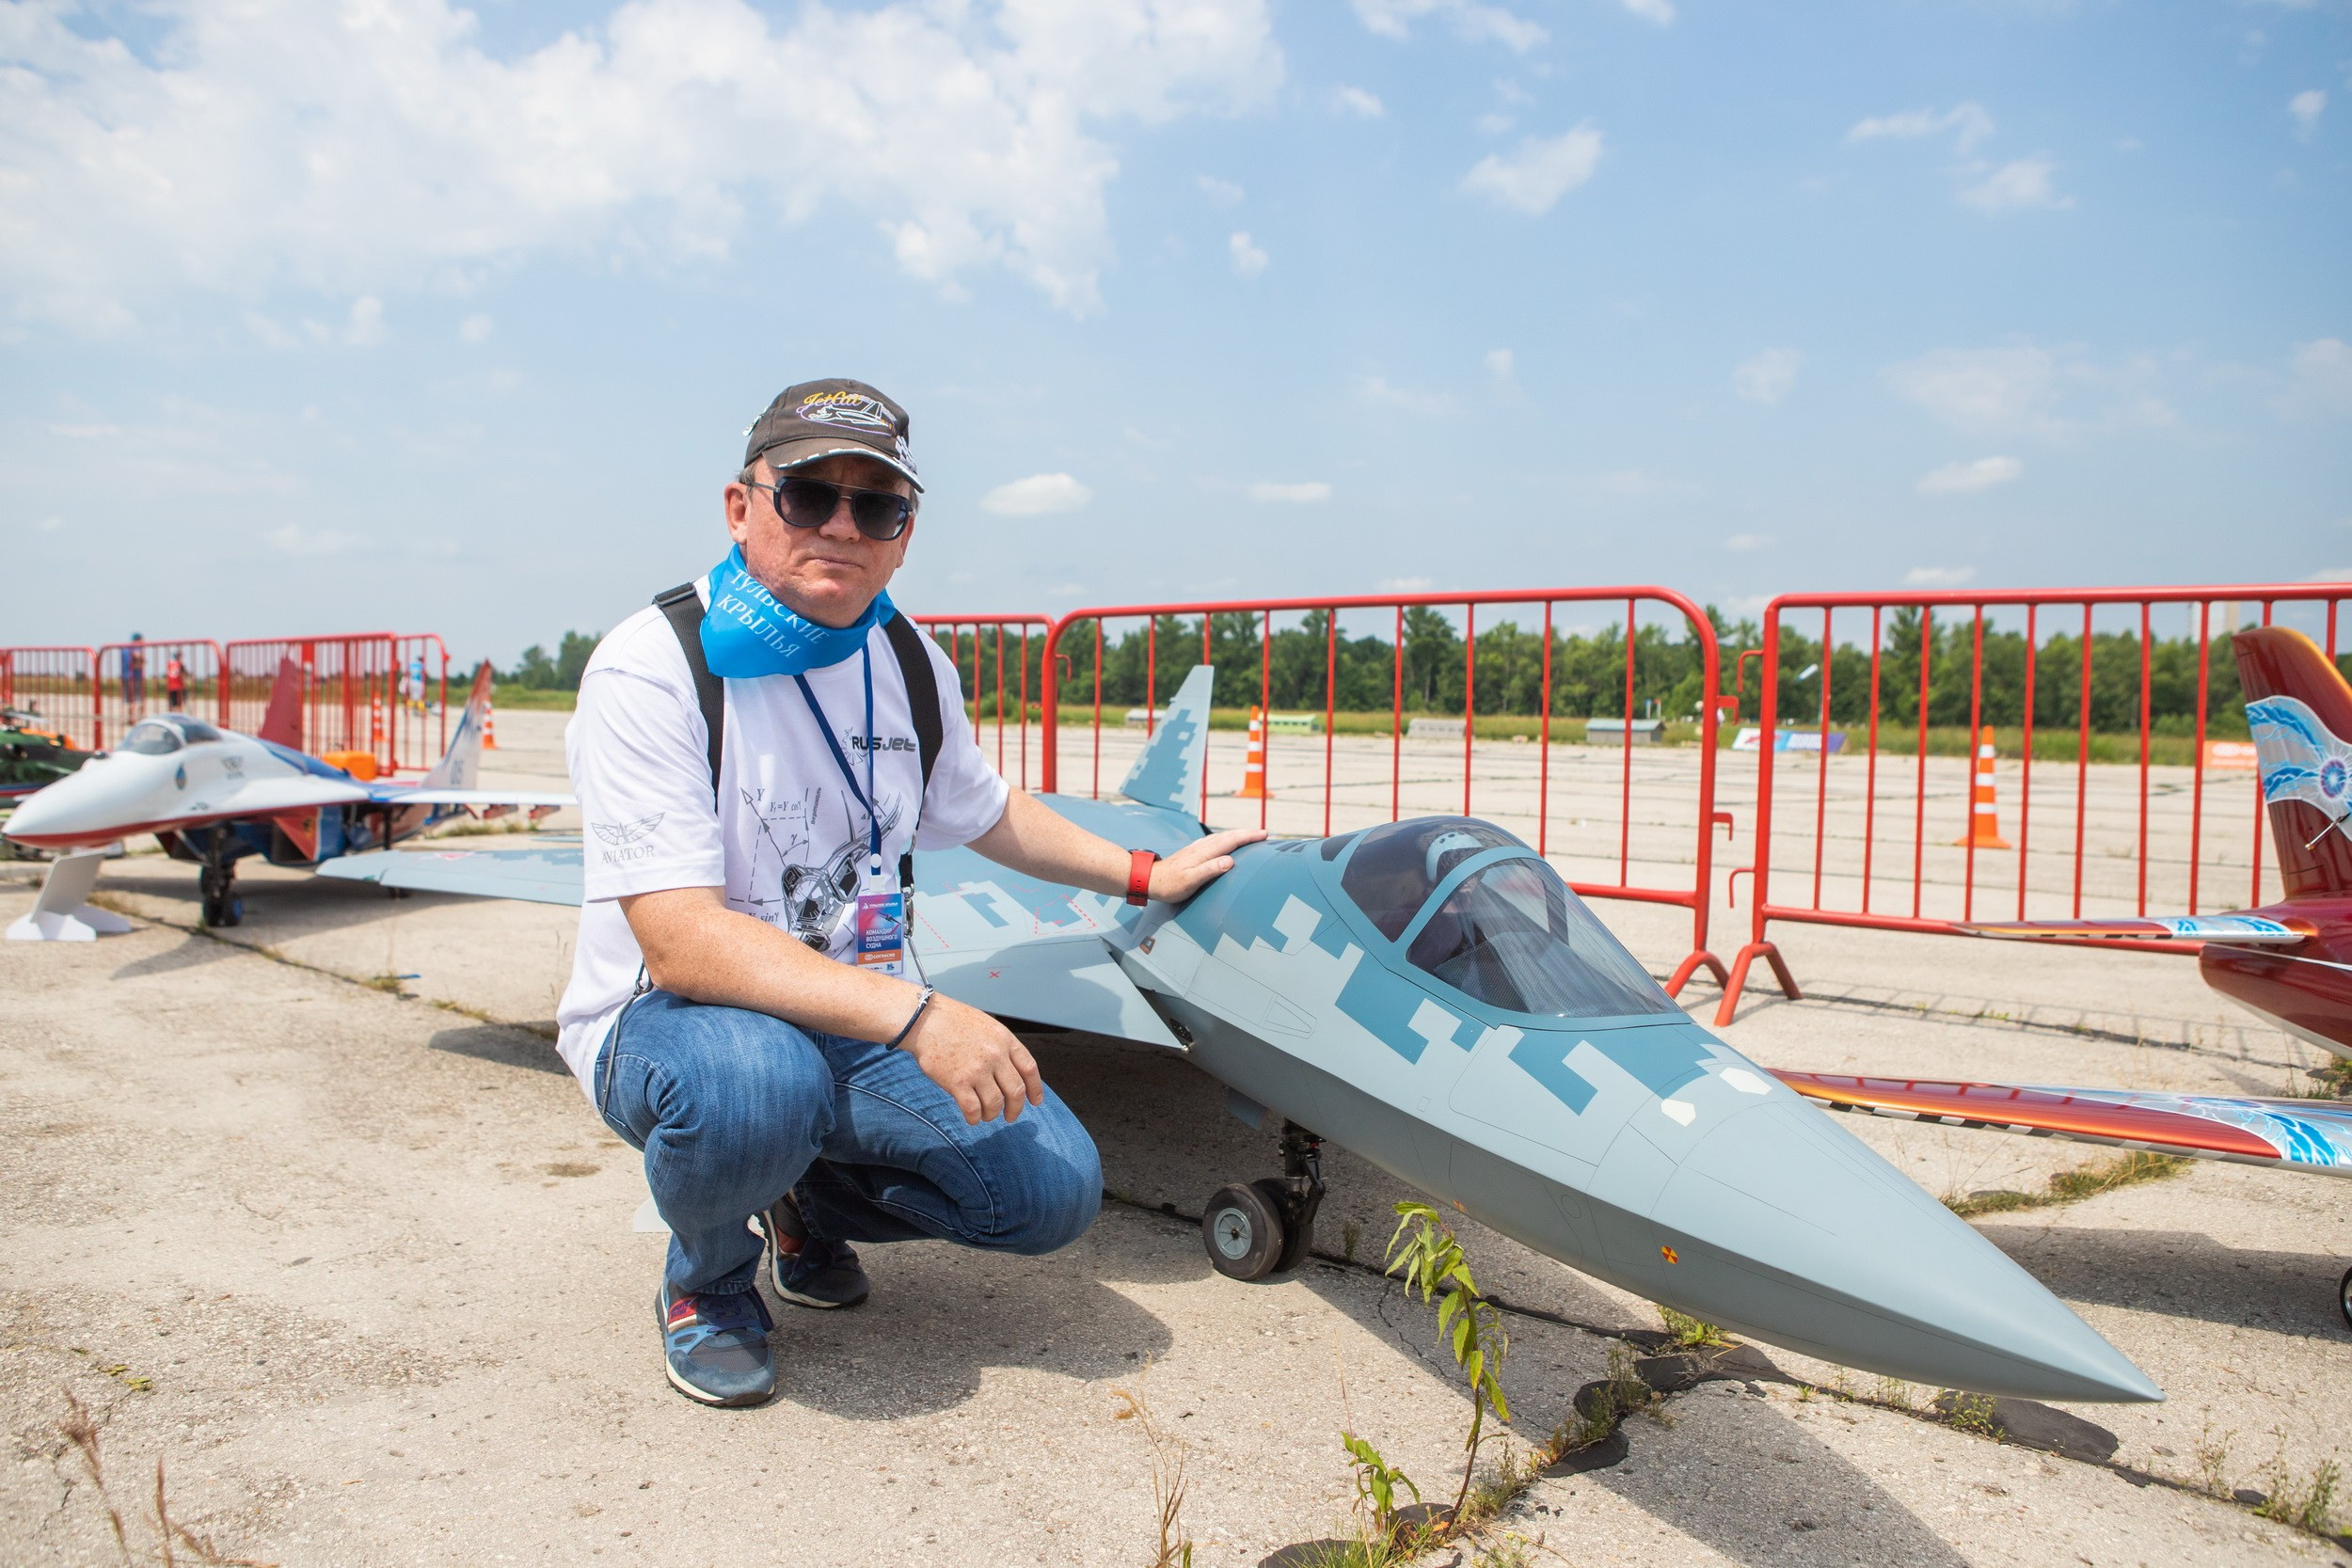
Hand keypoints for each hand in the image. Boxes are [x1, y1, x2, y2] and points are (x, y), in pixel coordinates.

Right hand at [900, 993, 1045, 1125]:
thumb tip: (1011, 1072)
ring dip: (992, 1114)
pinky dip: (974, 1118)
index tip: (1035, 1102)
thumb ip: (1001, 1047)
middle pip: (1016, 1091)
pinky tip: (971, 1118)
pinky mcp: (957, 1082)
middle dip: (1015, 1109)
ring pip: (995, 1104)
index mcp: (1004, 1040)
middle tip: (1010, 1116)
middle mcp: (995, 1055)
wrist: (924, 1019)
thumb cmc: (952, 1021)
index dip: (1035, 1089)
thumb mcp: (986, 1026)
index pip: (1029, 1069)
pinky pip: (973, 1109)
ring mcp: (977, 1069)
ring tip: (986, 1115)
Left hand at [1148, 827, 1265, 902]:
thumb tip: (1230, 861)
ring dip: (1237, 834)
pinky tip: (1224, 841)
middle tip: (1264, 833)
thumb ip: (1209, 870)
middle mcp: (1201, 847)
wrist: (1147, 879)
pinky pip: (1214, 841)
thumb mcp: (1190, 881)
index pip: (1231, 841)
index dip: (1248, 837)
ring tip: (1250, 835)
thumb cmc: (1169, 885)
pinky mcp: (1192, 852)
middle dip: (1247, 833)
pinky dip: (1225, 838)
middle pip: (1228, 836)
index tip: (1264, 835)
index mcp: (1204, 853)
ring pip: (1221, 837)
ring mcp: (1196, 848)